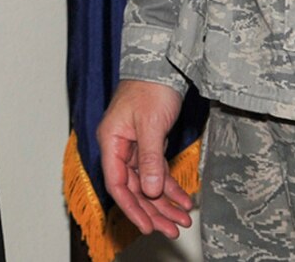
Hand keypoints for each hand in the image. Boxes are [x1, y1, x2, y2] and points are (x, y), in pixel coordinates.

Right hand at [97, 79, 194, 237]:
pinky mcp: (148, 144)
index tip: (148, 226)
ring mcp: (134, 146)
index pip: (117, 183)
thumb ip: (149, 158)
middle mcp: (119, 147)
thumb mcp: (151, 124)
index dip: (132, 208)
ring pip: (147, 182)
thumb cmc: (150, 88)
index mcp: (111, 141)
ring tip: (182, 218)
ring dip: (164, 202)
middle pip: (134, 188)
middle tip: (171, 228)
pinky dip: (169, 185)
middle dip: (153, 210)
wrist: (162, 64)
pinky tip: (183, 199)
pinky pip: (157, 171)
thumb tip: (151, 191)